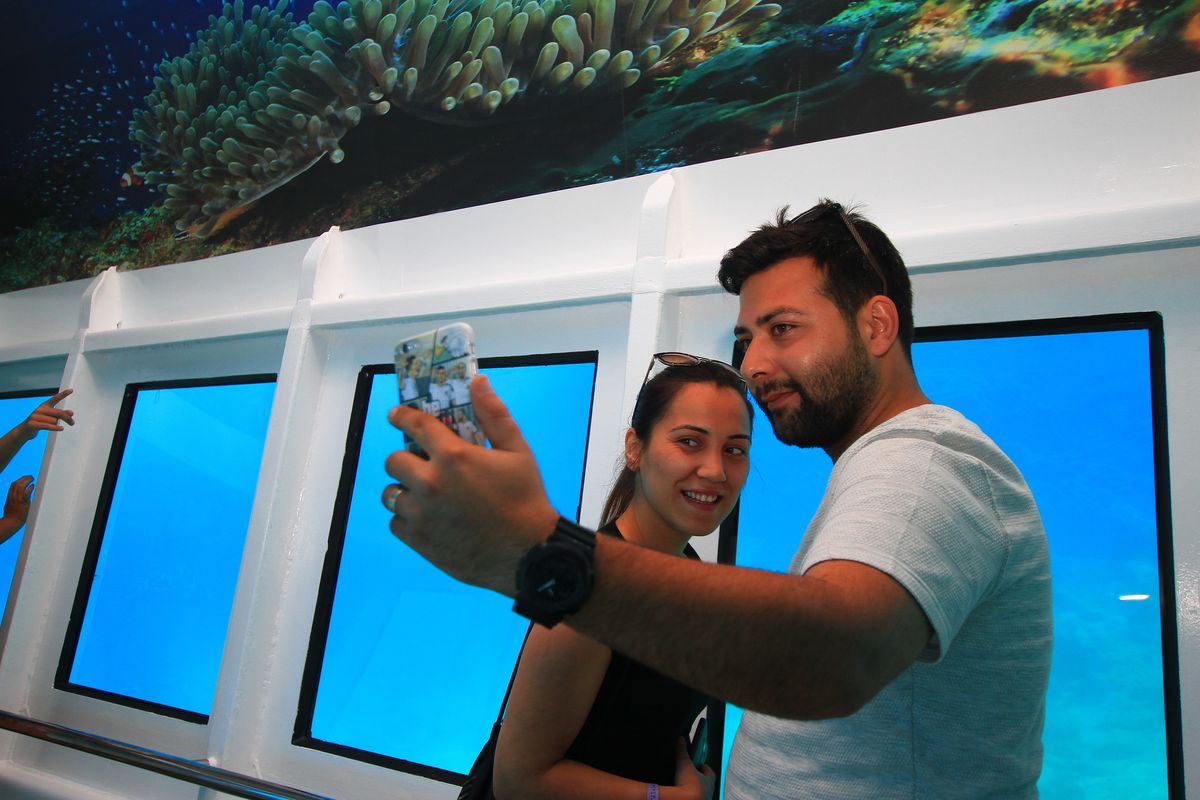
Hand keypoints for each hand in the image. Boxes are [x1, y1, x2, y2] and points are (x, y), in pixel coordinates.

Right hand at [0, 476, 33, 542]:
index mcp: (9, 497)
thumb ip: (12, 500)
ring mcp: (17, 500)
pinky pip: (26, 493)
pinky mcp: (23, 503)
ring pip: (20, 486)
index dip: (19, 480)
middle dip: (24, 478)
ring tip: (33, 479)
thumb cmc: (11, 516)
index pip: (13, 485)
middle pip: (17, 484)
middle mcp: (12, 497)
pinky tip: (33, 486)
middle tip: (31, 477)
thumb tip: (15, 496)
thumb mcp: (8, 505)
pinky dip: (29, 488)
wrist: (11, 522)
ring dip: (27, 481)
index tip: (24, 478)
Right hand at [19, 389, 74, 440]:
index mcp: (44, 405)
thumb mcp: (50, 417)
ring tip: (52, 427)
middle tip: (72, 423)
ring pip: (54, 421)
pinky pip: (48, 426)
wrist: (24, 430)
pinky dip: (56, 427)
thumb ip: (61, 414)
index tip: (71, 390)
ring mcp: (35, 416)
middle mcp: (40, 409)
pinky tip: (61, 428)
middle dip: (67, 418)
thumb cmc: (39, 422)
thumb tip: (71, 413)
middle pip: (59, 413)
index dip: (63, 394)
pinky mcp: (33, 424)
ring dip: (56, 425)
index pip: (55, 398)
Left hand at [383, 375, 558, 595]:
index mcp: (453, 456)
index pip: (413, 425)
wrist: (528, 554)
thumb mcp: (517, 451)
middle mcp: (430, 483)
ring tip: (423, 495)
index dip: (401, 417)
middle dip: (405, 459)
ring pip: (391, 494)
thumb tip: (478, 381)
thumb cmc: (526, 499)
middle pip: (393, 461)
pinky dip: (407, 519)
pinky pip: (396, 523)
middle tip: (421, 465)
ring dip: (403, 490)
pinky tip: (428, 518)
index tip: (396, 416)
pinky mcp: (418, 540)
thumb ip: (494, 414)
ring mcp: (421, 514)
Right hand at [669, 736, 714, 799]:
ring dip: (694, 788)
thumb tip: (681, 740)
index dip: (704, 767)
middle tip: (691, 773)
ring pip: (701, 792)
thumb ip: (683, 752)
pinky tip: (682, 793)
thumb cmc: (690, 786)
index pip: (710, 772)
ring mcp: (702, 799)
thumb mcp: (684, 765)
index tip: (700, 764)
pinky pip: (694, 797)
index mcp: (709, 780)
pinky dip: (689, 795)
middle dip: (699, 778)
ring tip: (684, 784)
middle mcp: (708, 791)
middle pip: (705, 782)